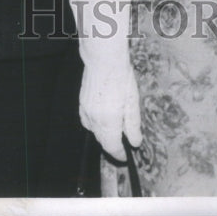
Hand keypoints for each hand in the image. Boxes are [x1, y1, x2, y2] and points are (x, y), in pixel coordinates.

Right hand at [70, 0, 141, 160]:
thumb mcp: (132, 101)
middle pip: (102, 141)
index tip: (126, 157)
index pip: (112, 146)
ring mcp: (85, 111)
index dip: (119, 154)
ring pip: (94, 131)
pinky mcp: (81, 103)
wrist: (103, 58)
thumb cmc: (120, 76)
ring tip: (114, 131)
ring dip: (103, 135)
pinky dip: (95, 125)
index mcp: (108, 121)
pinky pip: (87, 121)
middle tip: (122, 145)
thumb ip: (133, 124)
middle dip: (111, 145)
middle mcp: (94, 119)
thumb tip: (135, 142)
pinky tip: (103, 118)